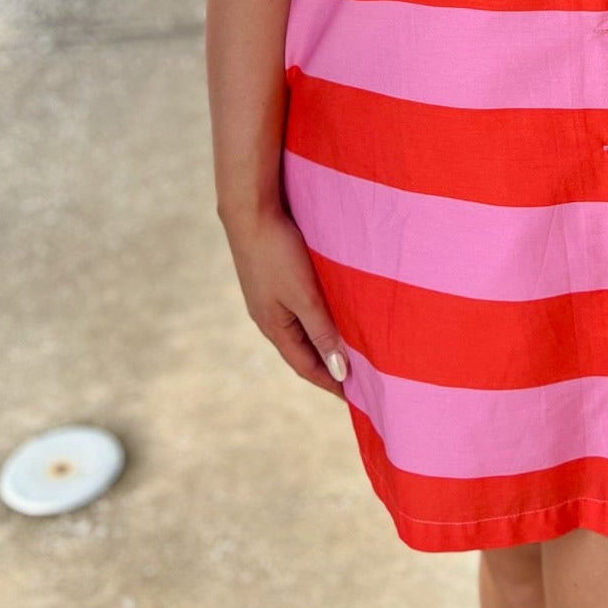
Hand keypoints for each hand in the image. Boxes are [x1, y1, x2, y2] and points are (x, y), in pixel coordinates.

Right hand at [219, 202, 351, 398]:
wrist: (249, 211)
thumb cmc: (277, 252)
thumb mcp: (305, 296)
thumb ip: (322, 331)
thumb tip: (340, 370)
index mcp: (274, 327)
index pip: (307, 366)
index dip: (331, 382)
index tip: (355, 395)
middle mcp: (269, 318)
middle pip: (302, 351)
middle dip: (327, 366)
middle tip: (357, 377)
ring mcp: (268, 299)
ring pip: (300, 330)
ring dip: (322, 341)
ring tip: (348, 349)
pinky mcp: (271, 280)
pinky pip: (297, 310)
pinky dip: (316, 320)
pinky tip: (329, 312)